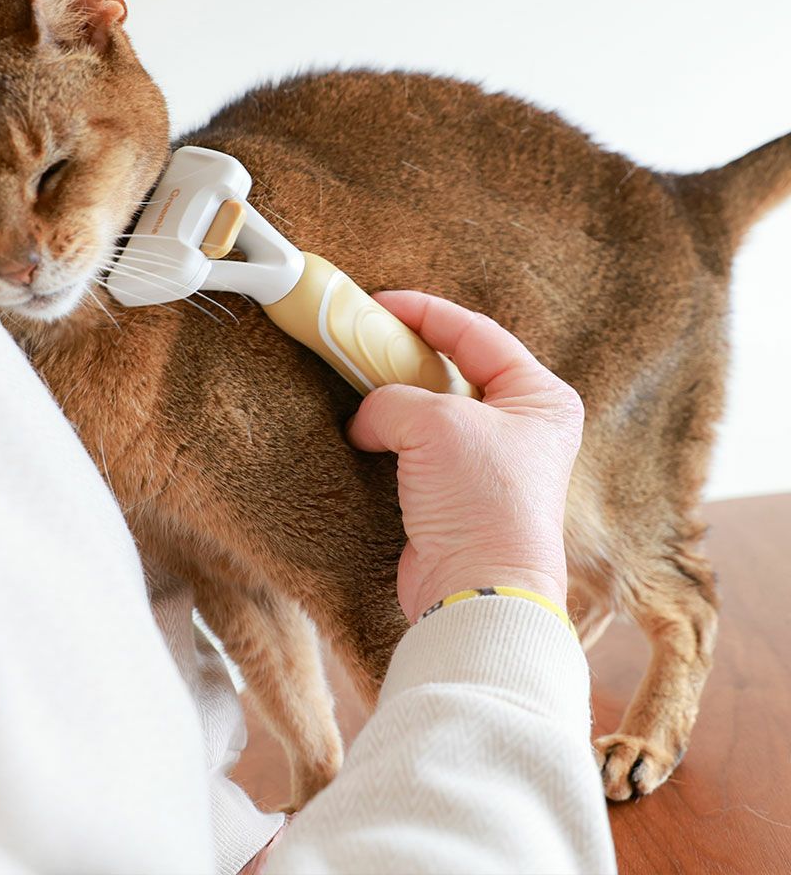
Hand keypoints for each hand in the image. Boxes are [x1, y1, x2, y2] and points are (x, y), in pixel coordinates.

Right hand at [346, 292, 582, 621]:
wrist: (476, 590)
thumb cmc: (483, 502)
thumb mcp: (438, 424)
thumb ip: (393, 398)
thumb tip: (367, 417)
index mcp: (539, 397)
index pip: (476, 334)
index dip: (425, 312)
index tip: (379, 303)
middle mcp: (519, 427)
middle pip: (453, 369)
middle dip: (405, 354)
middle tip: (360, 340)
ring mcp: (486, 462)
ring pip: (430, 410)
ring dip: (393, 397)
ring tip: (356, 382)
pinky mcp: (454, 494)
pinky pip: (415, 448)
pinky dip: (388, 435)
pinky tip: (362, 430)